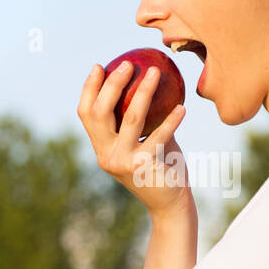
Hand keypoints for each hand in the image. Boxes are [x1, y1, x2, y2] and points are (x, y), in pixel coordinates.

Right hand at [76, 61, 192, 217]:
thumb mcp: (146, 142)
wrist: (170, 204)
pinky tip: (182, 108)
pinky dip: (172, 121)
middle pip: (100, 112)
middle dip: (112, 84)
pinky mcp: (142, 167)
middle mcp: (106, 155)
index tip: (99, 65)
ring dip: (144, 92)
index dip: (89, 88)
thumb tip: (149, 81)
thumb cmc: (161, 168)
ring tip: (156, 72)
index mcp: (101, 148)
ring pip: (130, 118)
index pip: (86, 114)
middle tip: (128, 64)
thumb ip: (143, 120)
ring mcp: (122, 162)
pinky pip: (159, 136)